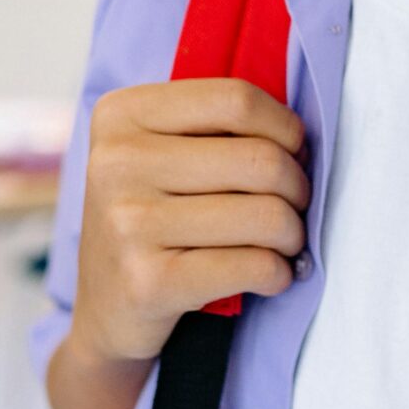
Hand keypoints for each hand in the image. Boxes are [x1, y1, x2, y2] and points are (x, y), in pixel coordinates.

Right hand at [71, 76, 311, 370]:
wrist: (106, 308)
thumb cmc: (152, 219)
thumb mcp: (163, 153)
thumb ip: (220, 129)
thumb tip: (302, 139)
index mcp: (122, 116)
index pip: (237, 99)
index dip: (285, 128)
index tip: (293, 154)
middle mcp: (117, 163)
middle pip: (261, 159)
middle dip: (298, 188)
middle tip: (293, 209)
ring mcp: (128, 224)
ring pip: (266, 215)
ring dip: (293, 235)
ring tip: (282, 244)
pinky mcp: (148, 283)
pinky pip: (253, 266)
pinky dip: (278, 273)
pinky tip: (270, 276)